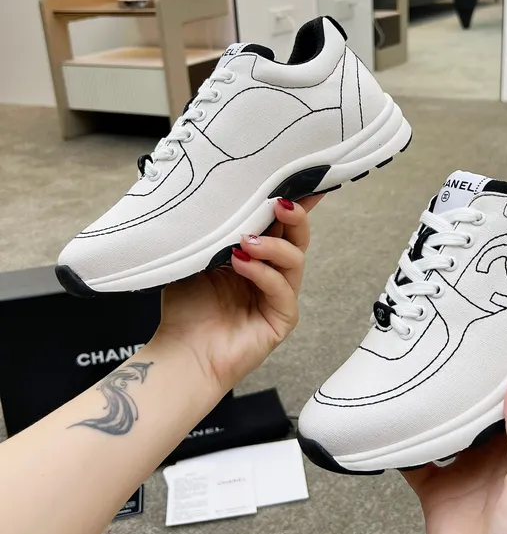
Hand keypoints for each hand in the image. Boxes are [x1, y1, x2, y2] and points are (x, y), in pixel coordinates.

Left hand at [153, 196, 320, 395]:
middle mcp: (271, 274)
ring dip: (273, 245)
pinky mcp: (282, 318)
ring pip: (295, 260)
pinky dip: (263, 273)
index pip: (279, 226)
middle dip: (294, 216)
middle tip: (279, 202)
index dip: (292, 205)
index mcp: (256, 257)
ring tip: (244, 240)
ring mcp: (279, 296)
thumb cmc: (187, 309)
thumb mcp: (198, 260)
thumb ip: (215, 235)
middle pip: (298, 238)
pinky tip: (241, 264)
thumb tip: (222, 200)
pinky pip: (282, 289)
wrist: (181, 354)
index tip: (298, 180)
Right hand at [402, 340, 506, 533]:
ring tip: (438, 361)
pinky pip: (416, 453)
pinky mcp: (438, 485)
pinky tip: (397, 414)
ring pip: (456, 418)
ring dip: (448, 396)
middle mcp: (503, 452)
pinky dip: (404, 436)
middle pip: (499, 398)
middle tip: (486, 328)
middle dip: (495, 365)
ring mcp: (469, 467)